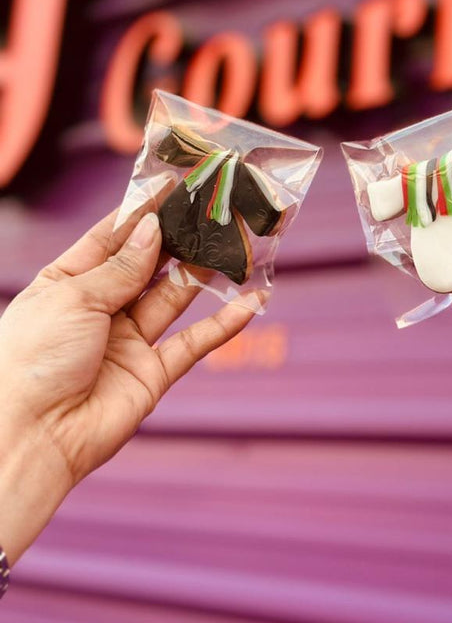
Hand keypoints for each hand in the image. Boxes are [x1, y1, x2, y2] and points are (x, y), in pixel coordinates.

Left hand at [0, 210, 256, 562]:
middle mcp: (99, 309)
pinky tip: (250, 303)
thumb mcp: (74, 297)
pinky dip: (223, 325)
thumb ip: (122, 266)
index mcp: (67, 283)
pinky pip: (193, 344)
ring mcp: (127, 342)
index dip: (142, 212)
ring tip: (233, 243)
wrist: (30, 437)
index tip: (174, 185)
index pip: (111, 238)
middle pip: (147, 265)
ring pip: (173, 297)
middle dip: (178, 238)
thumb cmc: (31, 359)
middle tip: (212, 210)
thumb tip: (154, 229)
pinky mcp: (151, 374)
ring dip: (202, 272)